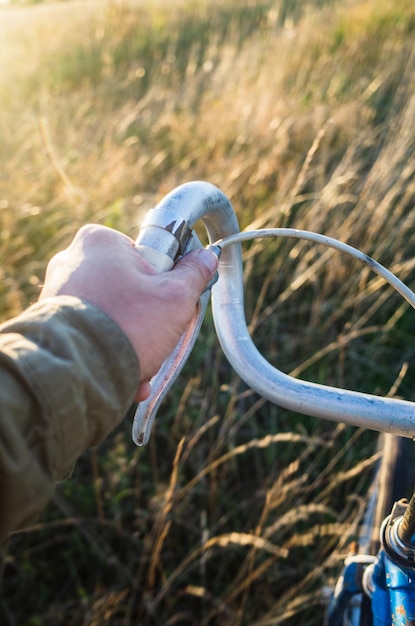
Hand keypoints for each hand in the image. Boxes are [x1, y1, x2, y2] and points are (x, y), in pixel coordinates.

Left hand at [39, 224, 217, 400]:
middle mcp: (70, 260)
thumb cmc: (128, 326)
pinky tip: (127, 376)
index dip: (163, 280)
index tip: (169, 300)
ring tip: (144, 366)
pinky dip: (110, 353)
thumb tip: (206, 257)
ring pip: (112, 314)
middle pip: (129, 287)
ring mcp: (57, 292)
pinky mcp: (51, 322)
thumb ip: (194, 274)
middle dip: (148, 319)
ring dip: (133, 342)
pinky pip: (92, 333)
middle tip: (159, 337)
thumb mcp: (175, 297)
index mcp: (99, 241)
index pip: (144, 253)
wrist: (78, 373)